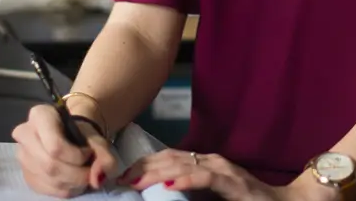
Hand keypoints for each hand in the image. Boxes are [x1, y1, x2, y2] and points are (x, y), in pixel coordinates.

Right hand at [12, 104, 119, 197]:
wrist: (72, 134)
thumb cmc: (82, 132)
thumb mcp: (98, 138)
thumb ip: (104, 155)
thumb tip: (97, 179)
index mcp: (40, 115)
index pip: (55, 146)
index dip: (77, 156)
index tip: (88, 153)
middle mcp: (24, 133)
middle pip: (50, 165)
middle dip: (76, 174)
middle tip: (90, 171)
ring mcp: (21, 155)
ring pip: (48, 179)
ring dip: (72, 183)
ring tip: (83, 176)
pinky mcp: (25, 174)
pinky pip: (44, 189)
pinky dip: (64, 190)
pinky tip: (73, 182)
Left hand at [118, 150, 336, 200]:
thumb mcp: (212, 198)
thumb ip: (190, 191)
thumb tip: (163, 193)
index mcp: (204, 164)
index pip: (167, 158)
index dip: (143, 165)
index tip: (121, 176)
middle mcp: (211, 162)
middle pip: (169, 158)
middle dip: (143, 167)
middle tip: (120, 178)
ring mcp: (223, 170)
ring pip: (184, 164)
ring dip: (157, 171)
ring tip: (136, 179)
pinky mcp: (234, 183)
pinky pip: (207, 178)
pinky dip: (188, 178)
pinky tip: (171, 182)